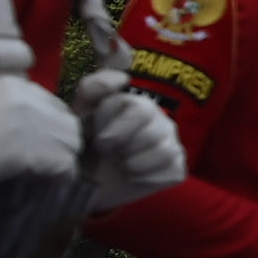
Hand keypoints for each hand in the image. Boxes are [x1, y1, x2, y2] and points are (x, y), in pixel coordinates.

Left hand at [72, 70, 185, 207]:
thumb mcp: (79, 114)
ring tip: (121, 164)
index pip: (139, 109)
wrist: (89, 180)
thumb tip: (123, 77)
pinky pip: (170, 171)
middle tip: (111, 154)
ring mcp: (172, 143)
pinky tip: (134, 176)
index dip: (117, 129)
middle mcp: (160, 120)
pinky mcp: (178, 167)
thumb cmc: (86, 144)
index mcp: (137, 104)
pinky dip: (146, 178)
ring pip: (163, 152)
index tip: (101, 140)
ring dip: (133, 164)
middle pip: (152, 133)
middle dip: (125, 148)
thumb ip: (92, 89)